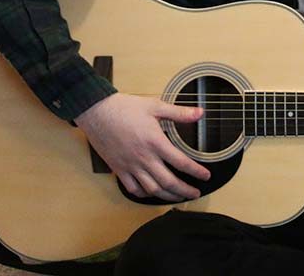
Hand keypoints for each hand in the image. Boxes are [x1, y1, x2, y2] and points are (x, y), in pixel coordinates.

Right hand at [74, 93, 210, 201]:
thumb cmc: (125, 108)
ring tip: (178, 197)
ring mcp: (130, 166)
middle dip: (185, 191)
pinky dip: (144, 194)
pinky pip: (133, 188)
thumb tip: (200, 113)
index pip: (181, 162)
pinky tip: (152, 193)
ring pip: (152, 189)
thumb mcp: (155, 106)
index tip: (206, 176)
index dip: (196, 172)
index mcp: (155, 142)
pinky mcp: (119, 169)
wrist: (97, 112)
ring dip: (168, 196)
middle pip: (168, 182)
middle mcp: (144, 158)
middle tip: (195, 193)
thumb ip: (179, 112)